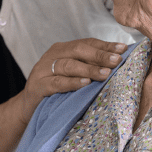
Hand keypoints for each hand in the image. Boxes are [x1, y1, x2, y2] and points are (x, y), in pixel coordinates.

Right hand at [11, 38, 126, 124]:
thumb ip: (88, 67)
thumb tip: (117, 62)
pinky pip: (57, 82)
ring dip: (89, 69)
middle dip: (100, 55)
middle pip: (78, 51)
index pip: (86, 43)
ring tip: (106, 73)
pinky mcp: (38, 86)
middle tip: (117, 60)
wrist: (28, 107)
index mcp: (62, 49)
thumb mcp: (72, 75)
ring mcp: (43, 70)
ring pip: (68, 65)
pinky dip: (72, 82)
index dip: (105, 45)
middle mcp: (52, 55)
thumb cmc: (55, 89)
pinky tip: (85, 83)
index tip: (123, 49)